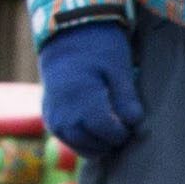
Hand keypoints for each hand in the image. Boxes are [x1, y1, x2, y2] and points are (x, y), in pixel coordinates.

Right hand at [37, 20, 139, 156]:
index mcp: (81, 99)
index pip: (107, 133)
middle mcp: (63, 114)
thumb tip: (135, 124)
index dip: (123, 132)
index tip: (131, 122)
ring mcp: (53, 118)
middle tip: (123, 125)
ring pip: (81, 148)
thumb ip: (126, 99)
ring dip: (99, 143)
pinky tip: (97, 126)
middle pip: (94, 145)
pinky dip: (85, 139)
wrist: (65, 35)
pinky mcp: (49, 119)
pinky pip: (69, 140)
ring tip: (111, 126)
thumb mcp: (118, 68)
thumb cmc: (98, 49)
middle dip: (112, 140)